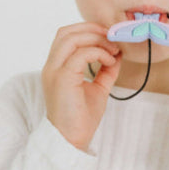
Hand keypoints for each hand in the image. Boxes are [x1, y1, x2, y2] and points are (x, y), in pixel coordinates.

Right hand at [42, 22, 121, 150]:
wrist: (71, 140)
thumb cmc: (81, 118)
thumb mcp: (97, 88)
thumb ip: (105, 71)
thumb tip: (117, 54)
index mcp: (56, 67)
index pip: (66, 36)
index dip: (88, 30)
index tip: (108, 37)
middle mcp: (51, 66)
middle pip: (66, 32)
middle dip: (92, 29)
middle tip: (112, 38)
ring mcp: (54, 71)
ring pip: (71, 38)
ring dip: (96, 39)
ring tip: (112, 49)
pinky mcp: (62, 78)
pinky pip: (80, 54)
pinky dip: (98, 52)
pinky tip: (109, 61)